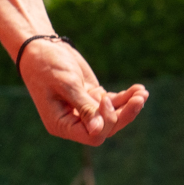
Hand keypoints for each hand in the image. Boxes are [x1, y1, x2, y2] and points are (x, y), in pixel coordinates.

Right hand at [21, 37, 146, 145]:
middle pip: (106, 128)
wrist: (41, 48)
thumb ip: (84, 106)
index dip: (105, 122)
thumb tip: (98, 130)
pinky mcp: (92, 97)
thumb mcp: (66, 84)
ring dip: (129, 106)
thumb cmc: (47, 65)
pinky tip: (138, 88)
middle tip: (139, 97)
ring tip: (142, 92)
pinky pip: (112, 103)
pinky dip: (126, 97)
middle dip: (124, 114)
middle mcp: (73, 122)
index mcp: (62, 124)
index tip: (104, 98)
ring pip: (112, 117)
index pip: (92, 136)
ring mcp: (84, 110)